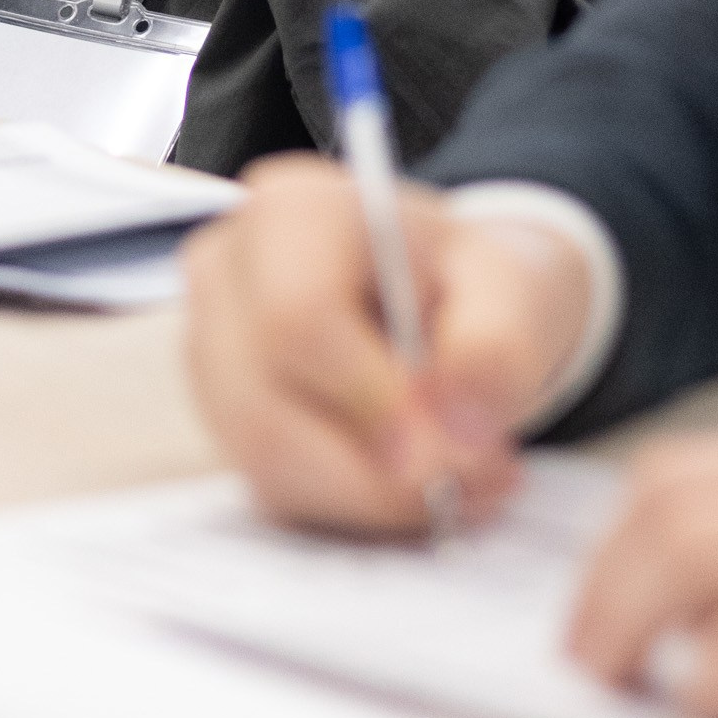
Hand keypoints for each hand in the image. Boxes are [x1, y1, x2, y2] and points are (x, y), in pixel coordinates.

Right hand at [183, 154, 598, 533]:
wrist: (438, 296)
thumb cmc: (462, 281)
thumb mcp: (509, 288)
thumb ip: (496, 345)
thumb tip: (458, 428)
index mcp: (290, 213)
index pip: (295, 315)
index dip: (366, 396)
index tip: (447, 449)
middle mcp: (227, 272)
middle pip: (266, 401)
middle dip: (378, 469)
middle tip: (478, 479)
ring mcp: (209, 345)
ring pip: (266, 457)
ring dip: (371, 496)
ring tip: (462, 484)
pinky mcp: (219, 412)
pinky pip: (272, 485)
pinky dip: (352, 504)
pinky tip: (413, 486)